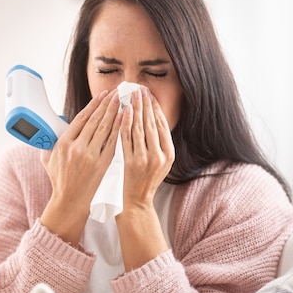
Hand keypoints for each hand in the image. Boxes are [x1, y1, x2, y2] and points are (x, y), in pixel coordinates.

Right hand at [39, 89, 121, 244]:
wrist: (70, 201)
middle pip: (95, 120)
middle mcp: (77, 148)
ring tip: (122, 100)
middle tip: (116, 92)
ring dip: (115, 112)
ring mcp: (91, 157)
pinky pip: (112, 143)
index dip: (93, 104)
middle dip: (107, 104)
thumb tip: (52, 127)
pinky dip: (119, 129)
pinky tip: (125, 119)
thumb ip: (49, 142)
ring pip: (105, 129)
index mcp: (63, 144)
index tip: (102, 94)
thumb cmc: (59, 180)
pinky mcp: (102, 165)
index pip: (81, 118)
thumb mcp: (48, 159)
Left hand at [120, 86, 174, 209]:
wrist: (135, 204)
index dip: (156, 108)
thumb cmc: (143, 182)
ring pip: (140, 128)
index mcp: (169, 154)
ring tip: (132, 94)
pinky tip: (123, 111)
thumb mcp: (158, 164)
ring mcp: (145, 159)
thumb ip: (157, 144)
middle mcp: (159, 156)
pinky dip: (125, 123)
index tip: (149, 94)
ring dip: (136, 109)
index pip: (162, 125)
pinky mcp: (130, 163)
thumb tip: (152, 119)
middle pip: (152, 123)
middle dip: (146, 104)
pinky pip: (127, 138)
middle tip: (140, 88)